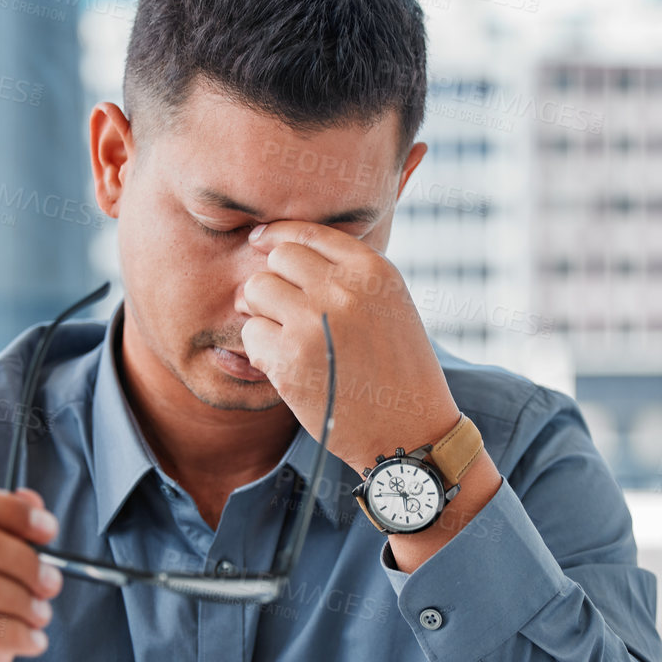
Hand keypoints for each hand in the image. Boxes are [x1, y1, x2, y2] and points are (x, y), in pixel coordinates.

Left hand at [236, 220, 460, 471]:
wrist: (410, 430)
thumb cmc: (399, 368)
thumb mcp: (390, 303)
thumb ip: (347, 273)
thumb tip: (277, 248)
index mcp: (372, 270)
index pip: (307, 232)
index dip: (277, 236)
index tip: (261, 243)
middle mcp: (342, 289)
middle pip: (277, 259)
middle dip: (275, 282)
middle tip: (284, 311)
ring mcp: (313, 322)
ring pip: (256, 291)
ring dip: (263, 314)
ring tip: (287, 339)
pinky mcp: (290, 360)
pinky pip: (251, 334)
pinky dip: (261, 351)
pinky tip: (288, 366)